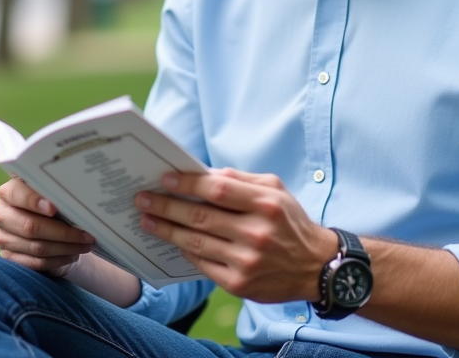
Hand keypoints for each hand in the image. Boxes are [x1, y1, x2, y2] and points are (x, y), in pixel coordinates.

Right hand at [0, 176, 95, 278]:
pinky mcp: (9, 258)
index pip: (16, 193)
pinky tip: (73, 255)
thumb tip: (78, 198)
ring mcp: (2, 237)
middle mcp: (1, 214)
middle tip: (87, 235)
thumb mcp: (54, 197)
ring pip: (37, 247)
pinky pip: (36, 262)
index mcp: (9, 192)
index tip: (53, 208)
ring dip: (66, 248)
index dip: (34, 201)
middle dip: (63, 232)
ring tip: (85, 245)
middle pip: (30, 226)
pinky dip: (58, 260)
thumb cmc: (54, 208)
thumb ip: (58, 195)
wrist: (46, 233)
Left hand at [135, 167, 336, 302]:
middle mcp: (256, 233)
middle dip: (167, 207)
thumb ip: (241, 180)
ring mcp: (247, 261)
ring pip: (196, 242)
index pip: (218, 189)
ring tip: (148, 221)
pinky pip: (202, 264)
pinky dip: (185, 251)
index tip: (165, 179)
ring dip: (167, 230)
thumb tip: (204, 174)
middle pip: (200, 217)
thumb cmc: (290, 222)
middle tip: (143, 200)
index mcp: (266, 204)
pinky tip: (172, 241)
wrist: (315, 267)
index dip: (188, 184)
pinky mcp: (239, 284)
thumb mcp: (276, 191)